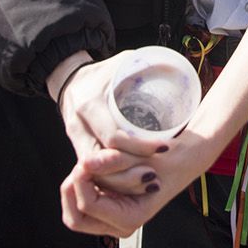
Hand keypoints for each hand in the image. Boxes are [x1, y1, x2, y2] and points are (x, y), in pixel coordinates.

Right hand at [54, 55, 170, 235]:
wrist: (68, 77)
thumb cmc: (103, 72)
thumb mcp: (123, 63)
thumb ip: (147, 65)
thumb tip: (178, 71)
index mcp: (89, 104)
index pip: (114, 136)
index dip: (140, 147)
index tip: (165, 148)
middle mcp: (78, 125)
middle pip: (103, 162)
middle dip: (130, 173)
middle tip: (155, 176)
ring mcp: (75, 139)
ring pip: (95, 173)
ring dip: (122, 182)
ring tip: (148, 183)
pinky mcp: (78, 148)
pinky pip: (93, 171)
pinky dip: (111, 180)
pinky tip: (131, 185)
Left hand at [61, 125, 217, 238]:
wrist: (181, 161)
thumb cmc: (165, 159)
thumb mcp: (140, 157)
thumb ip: (113, 161)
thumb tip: (84, 162)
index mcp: (128, 220)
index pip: (87, 205)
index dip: (81, 181)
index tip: (84, 159)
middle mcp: (118, 226)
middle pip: (75, 218)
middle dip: (71, 191)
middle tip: (79, 167)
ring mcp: (112, 220)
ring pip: (75, 212)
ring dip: (75, 188)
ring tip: (85, 166)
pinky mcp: (109, 209)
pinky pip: (83, 204)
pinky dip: (82, 186)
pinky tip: (90, 168)